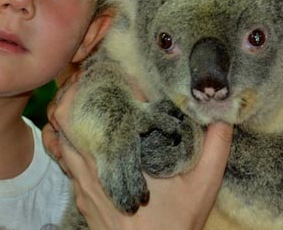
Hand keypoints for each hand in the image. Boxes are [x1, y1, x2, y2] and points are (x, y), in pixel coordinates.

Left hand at [43, 77, 232, 229]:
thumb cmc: (175, 223)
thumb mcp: (204, 184)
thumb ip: (216, 146)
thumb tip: (224, 114)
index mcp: (124, 155)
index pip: (107, 107)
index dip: (110, 81)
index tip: (120, 68)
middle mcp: (95, 166)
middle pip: (67, 115)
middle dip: (77, 89)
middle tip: (93, 75)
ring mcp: (82, 183)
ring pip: (59, 136)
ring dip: (69, 113)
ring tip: (85, 96)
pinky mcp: (80, 196)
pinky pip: (63, 159)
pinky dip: (67, 139)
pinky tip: (85, 134)